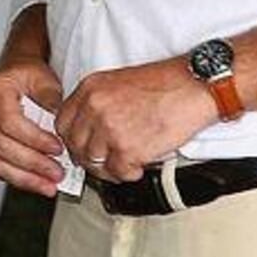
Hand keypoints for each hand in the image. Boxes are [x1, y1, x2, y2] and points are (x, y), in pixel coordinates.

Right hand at [0, 58, 63, 197]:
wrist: (15, 73)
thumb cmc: (28, 74)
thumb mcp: (44, 77)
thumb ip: (50, 98)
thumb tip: (59, 122)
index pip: (10, 122)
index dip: (35, 139)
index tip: (57, 148)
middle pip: (2, 146)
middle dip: (33, 164)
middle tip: (57, 172)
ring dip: (26, 178)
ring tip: (50, 185)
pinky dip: (19, 178)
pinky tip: (38, 183)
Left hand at [55, 58, 216, 182]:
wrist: (193, 85)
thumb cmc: (165, 83)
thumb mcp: (120, 82)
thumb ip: (98, 103)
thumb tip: (87, 132)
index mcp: (92, 87)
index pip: (62, 122)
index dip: (73, 138)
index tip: (84, 145)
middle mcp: (95, 107)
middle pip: (75, 146)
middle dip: (90, 157)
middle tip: (107, 159)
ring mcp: (109, 128)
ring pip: (94, 163)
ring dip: (110, 167)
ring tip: (127, 160)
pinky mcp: (127, 149)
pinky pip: (118, 174)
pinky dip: (129, 173)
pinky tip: (140, 163)